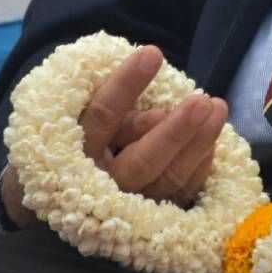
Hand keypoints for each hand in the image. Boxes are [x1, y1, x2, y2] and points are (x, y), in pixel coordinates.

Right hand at [2, 45, 227, 226]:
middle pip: (142, 162)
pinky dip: (199, 167)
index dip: (127, 85)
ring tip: (216, 107)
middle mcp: (101, 185)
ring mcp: (127, 207)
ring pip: (167, 180)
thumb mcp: (80, 113)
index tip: (152, 53)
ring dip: (197, 144)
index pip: (102, 116)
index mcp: (76, 152)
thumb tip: (156, 101)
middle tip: (202, 100)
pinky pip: (181, 194)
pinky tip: (212, 142)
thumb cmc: (77, 135)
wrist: (54, 193)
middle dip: (175, 131)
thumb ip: (113, 105)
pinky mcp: (149, 219)